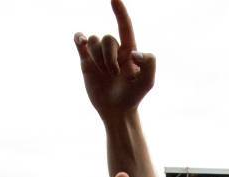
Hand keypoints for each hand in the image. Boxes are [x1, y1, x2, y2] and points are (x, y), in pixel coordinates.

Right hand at [74, 0, 154, 117]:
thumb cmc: (134, 96)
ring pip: (94, 41)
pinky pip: (80, 41)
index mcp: (129, 51)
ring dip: (99, 58)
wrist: (117, 111)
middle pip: (107, 38)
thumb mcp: (148, 81)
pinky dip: (79, 38)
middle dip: (109, 57)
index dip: (120, 12)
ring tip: (105, 74)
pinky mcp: (86, 62)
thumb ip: (149, 62)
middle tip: (114, 74)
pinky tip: (81, 42)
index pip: (125, 27)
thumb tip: (133, 52)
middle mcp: (114, 50)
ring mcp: (99, 56)